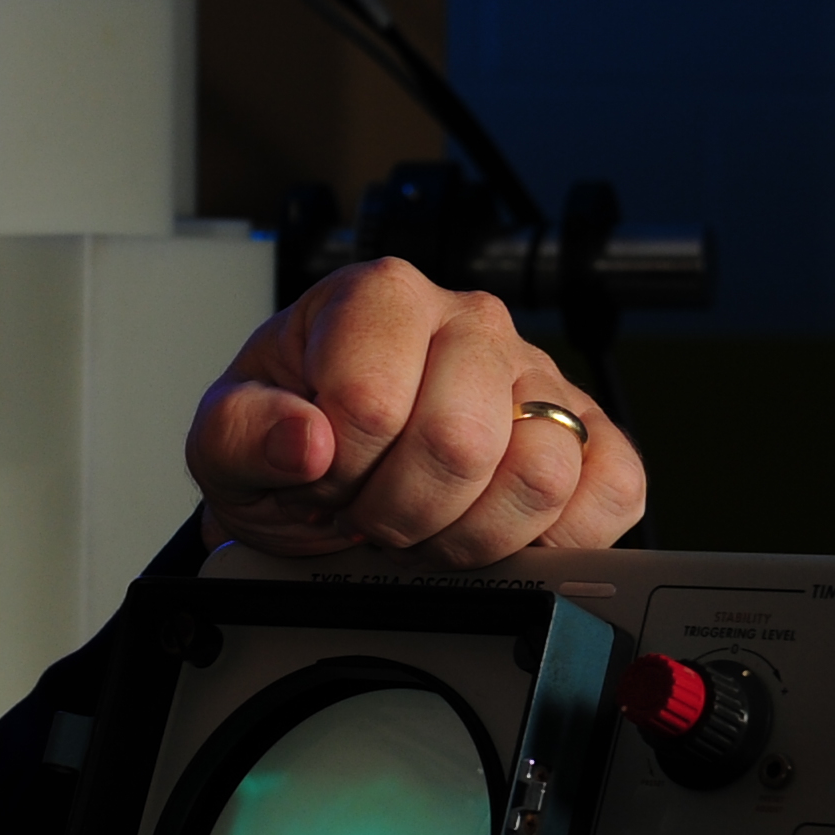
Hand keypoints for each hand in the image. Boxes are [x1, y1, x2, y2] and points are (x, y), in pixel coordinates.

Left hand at [185, 258, 646, 562]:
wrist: (327, 461)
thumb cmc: (287, 433)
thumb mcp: (224, 437)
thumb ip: (243, 433)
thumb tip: (306, 441)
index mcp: (381, 298)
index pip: (372, 402)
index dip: (341, 467)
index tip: (324, 473)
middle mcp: (470, 321)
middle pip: (460, 443)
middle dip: (399, 509)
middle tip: (370, 510)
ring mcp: (539, 375)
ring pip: (540, 473)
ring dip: (469, 532)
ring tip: (426, 520)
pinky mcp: (593, 434)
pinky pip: (609, 493)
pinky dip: (551, 537)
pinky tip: (491, 527)